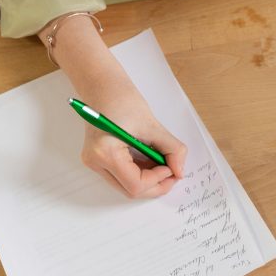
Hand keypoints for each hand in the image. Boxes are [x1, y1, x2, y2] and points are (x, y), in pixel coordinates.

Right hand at [40, 13, 187, 197]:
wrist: (102, 85)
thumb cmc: (122, 98)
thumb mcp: (153, 125)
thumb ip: (172, 149)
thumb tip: (180, 171)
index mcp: (105, 153)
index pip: (136, 184)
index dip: (158, 180)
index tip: (172, 167)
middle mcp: (95, 162)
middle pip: (131, 190)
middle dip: (156, 184)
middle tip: (173, 171)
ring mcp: (95, 162)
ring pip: (127, 186)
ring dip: (149, 179)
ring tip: (162, 162)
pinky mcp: (99, 159)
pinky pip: (123, 176)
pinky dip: (141, 172)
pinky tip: (151, 159)